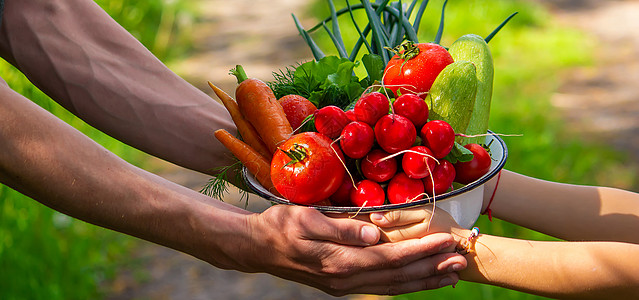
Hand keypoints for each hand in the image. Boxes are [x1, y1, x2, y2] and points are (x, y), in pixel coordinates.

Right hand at [226, 205, 466, 295]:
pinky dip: (404, 284)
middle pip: (398, 277)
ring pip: (392, 287)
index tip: (446, 241)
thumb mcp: (307, 219)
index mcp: (340, 261)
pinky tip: (418, 279)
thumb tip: (375, 234)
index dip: (421, 250)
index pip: (391, 257)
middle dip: (431, 268)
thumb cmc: (280, 226)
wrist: (256, 248)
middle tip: (461, 260)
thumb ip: (342, 227)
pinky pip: (380, 287)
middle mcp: (346, 279)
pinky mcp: (341, 284)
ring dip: (423, 280)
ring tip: (450, 273)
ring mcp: (343, 285)